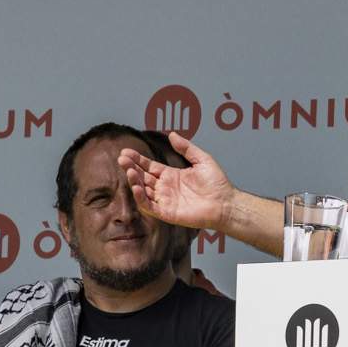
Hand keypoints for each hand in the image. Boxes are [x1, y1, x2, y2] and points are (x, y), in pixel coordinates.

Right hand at [120, 132, 235, 232]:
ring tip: (128, 170)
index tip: (126, 152)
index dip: (137, 160)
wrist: (226, 202)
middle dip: (131, 168)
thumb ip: (186, 147)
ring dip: (134, 181)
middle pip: (143, 177)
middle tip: (122, 159)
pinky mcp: (167, 213)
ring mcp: (165, 201)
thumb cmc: (216, 183)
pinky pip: (150, 206)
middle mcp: (165, 188)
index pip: (149, 166)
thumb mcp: (201, 159)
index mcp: (171, 175)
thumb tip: (172, 134)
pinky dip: (141, 198)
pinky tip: (137, 187)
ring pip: (143, 191)